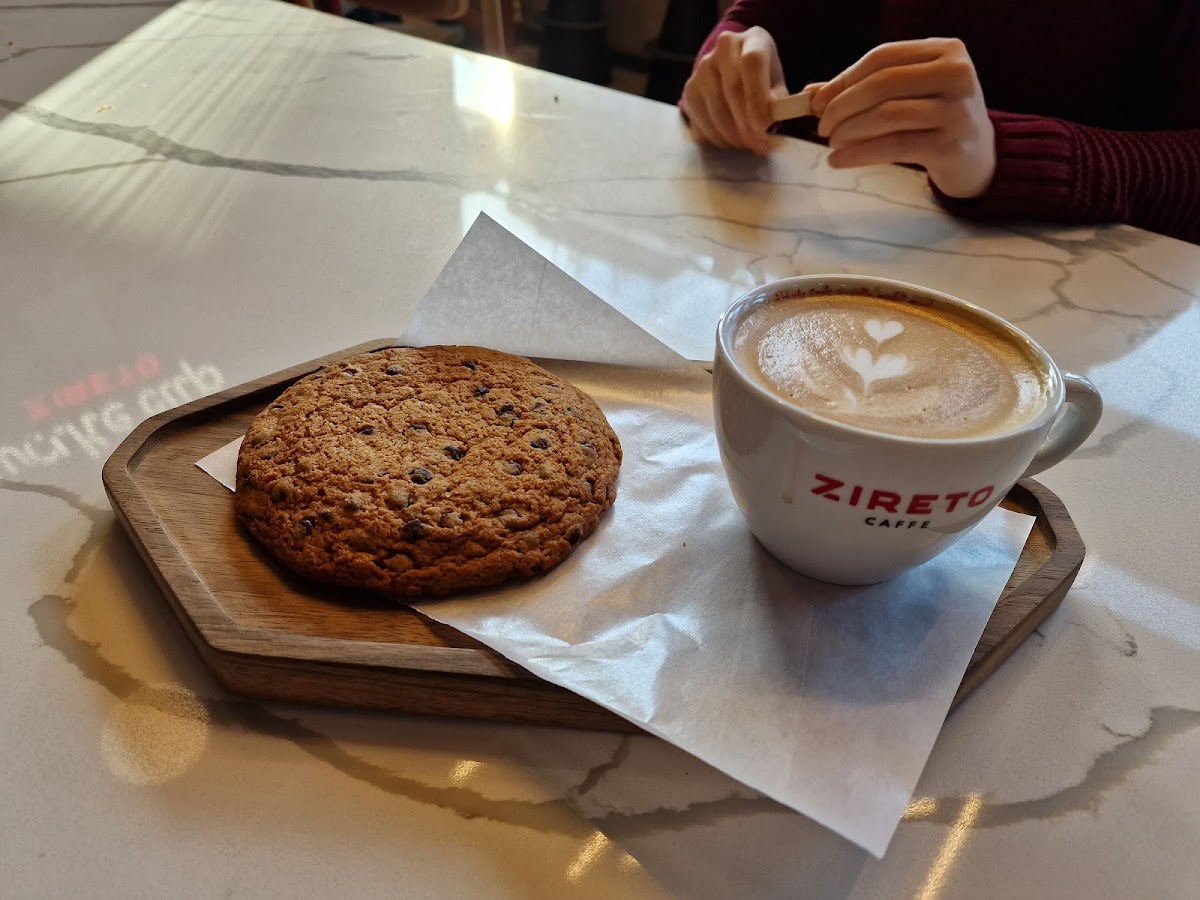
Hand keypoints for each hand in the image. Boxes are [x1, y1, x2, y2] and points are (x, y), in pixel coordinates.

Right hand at [681, 27, 787, 155]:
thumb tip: (772, 119)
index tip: (765, 126)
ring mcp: (703, 67)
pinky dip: (718, 138)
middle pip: (733, 90)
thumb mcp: (778, 84)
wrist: (737, 72)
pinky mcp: (690, 88)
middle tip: (760, 146)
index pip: (752, 63)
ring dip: (733, 136)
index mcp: (753, 40)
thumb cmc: (763, 79)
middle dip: (747, 125)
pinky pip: (701, 120)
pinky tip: (731, 142)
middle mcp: (724, 47)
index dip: (757, 97)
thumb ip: (780, 100)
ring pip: (716, 109)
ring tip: (748, 145)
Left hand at [810, 38, 995, 197]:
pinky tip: (840, 160)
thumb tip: (811, 95)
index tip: (817, 101)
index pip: (882, 57)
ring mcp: (956, 110)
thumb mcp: (908, 93)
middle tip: (822, 127)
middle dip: (843, 106)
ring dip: (849, 131)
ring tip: (832, 143)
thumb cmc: (935, 118)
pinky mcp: (950, 145)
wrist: (979, 156)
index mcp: (946, 50)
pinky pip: (893, 146)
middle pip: (882, 84)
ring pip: (886, 116)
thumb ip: (864, 89)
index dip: (844, 79)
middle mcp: (956, 74)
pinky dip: (859, 153)